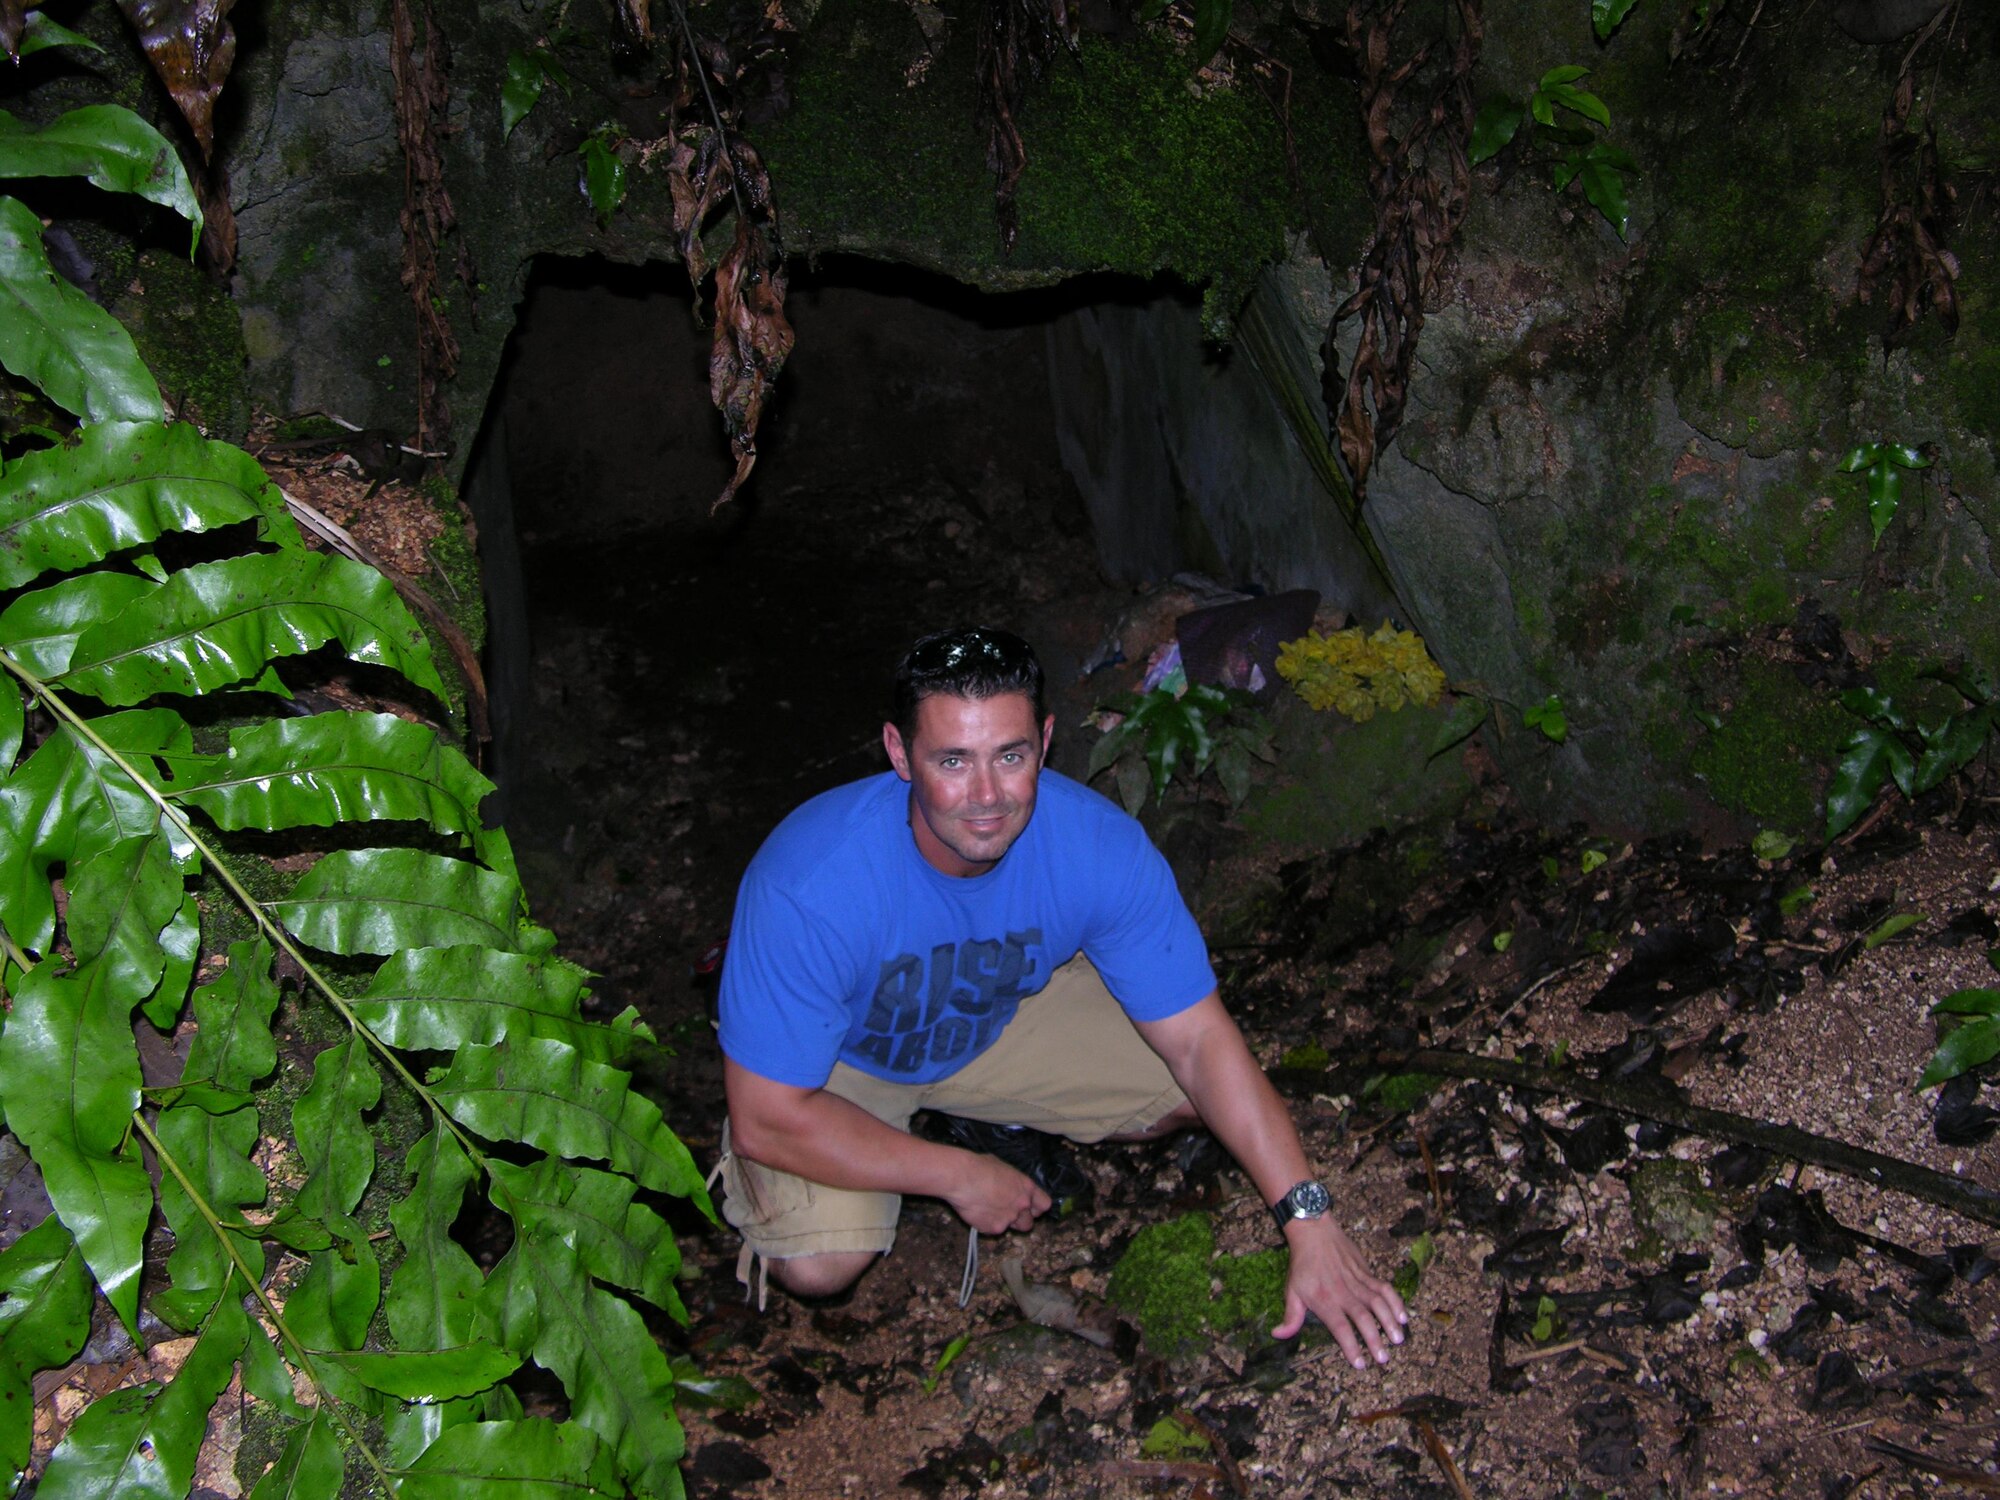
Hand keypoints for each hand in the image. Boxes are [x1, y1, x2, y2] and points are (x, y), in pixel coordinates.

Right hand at [946, 1152, 1050, 1234]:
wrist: (962, 1178)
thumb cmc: (979, 1167)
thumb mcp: (1003, 1169)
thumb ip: (1012, 1183)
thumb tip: (1008, 1186)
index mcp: (1026, 1188)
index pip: (1044, 1205)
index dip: (1036, 1208)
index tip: (1029, 1208)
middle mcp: (1022, 1205)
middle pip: (1029, 1222)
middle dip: (1019, 1219)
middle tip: (1005, 1212)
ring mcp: (1009, 1219)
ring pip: (1012, 1229)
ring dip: (1005, 1224)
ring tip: (990, 1212)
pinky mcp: (994, 1229)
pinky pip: (992, 1230)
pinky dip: (986, 1225)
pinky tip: (977, 1212)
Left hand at [1274, 1220, 1407, 1368]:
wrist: (1313, 1232)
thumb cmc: (1302, 1265)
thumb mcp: (1291, 1291)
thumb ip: (1291, 1317)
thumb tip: (1278, 1335)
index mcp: (1324, 1300)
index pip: (1340, 1327)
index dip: (1350, 1346)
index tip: (1359, 1363)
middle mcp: (1343, 1292)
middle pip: (1363, 1318)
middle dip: (1374, 1340)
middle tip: (1383, 1359)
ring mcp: (1357, 1281)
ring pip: (1377, 1303)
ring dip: (1389, 1322)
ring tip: (1398, 1340)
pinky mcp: (1366, 1272)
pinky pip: (1384, 1287)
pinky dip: (1395, 1301)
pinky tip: (1403, 1316)